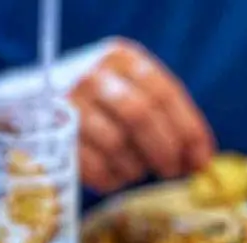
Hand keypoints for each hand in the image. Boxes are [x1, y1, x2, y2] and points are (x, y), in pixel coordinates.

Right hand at [67, 38, 214, 192]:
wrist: (45, 109)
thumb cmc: (105, 109)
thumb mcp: (136, 96)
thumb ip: (169, 121)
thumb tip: (202, 162)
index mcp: (122, 59)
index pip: (164, 93)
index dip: (188, 131)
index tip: (202, 161)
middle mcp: (95, 76)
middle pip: (140, 115)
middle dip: (164, 150)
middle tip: (172, 171)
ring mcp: (72, 105)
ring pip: (116, 144)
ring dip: (135, 167)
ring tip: (135, 169)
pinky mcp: (58, 138)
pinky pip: (96, 167)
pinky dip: (113, 179)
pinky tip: (114, 175)